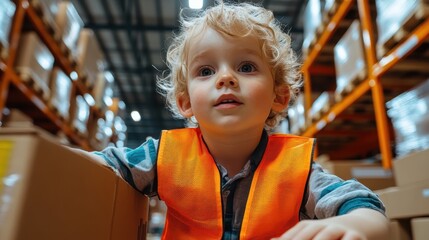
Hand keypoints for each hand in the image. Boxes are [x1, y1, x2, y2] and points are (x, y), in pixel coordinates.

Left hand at [272, 208, 387, 239]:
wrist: (366, 223)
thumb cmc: (333, 233)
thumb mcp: (313, 233)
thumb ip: (294, 237)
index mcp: (310, 226)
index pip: (294, 235)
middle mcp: (323, 227)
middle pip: (308, 235)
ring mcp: (340, 230)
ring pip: (326, 237)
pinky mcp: (357, 237)